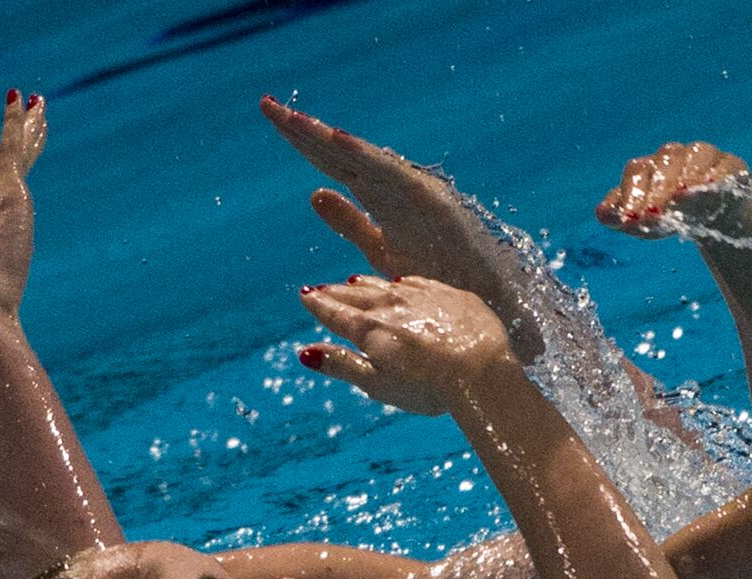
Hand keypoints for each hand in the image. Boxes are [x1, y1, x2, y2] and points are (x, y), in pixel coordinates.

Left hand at [261, 97, 526, 340]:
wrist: (484, 300)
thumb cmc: (437, 275)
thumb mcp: (380, 248)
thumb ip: (349, 221)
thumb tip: (315, 194)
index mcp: (379, 194)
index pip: (332, 162)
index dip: (301, 142)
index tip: (270, 118)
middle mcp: (394, 185)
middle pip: (341, 154)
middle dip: (304, 131)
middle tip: (267, 106)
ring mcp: (414, 191)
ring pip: (364, 158)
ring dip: (330, 139)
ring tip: (296, 120)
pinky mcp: (433, 202)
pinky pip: (394, 176)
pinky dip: (368, 158)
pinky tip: (339, 141)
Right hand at [297, 275, 515, 413]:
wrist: (482, 371)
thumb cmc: (428, 387)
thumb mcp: (377, 384)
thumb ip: (342, 365)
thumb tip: (305, 353)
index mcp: (370, 329)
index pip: (336, 313)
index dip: (318, 305)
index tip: (305, 296)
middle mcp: (393, 305)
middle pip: (357, 295)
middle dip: (336, 293)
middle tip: (321, 289)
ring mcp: (424, 296)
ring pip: (386, 285)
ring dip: (367, 285)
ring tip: (352, 282)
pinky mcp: (452, 296)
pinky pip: (419, 283)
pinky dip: (403, 284)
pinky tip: (401, 283)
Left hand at [594, 141, 748, 239]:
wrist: (709, 220)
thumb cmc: (668, 217)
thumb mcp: (641, 223)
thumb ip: (617, 217)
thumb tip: (602, 212)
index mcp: (647, 166)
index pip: (636, 172)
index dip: (632, 194)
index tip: (630, 219)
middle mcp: (674, 155)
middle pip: (664, 164)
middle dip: (657, 191)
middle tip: (652, 215)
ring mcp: (703, 156)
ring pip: (694, 156)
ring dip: (686, 176)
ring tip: (680, 196)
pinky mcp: (730, 164)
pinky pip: (725, 165)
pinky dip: (718, 174)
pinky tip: (709, 187)